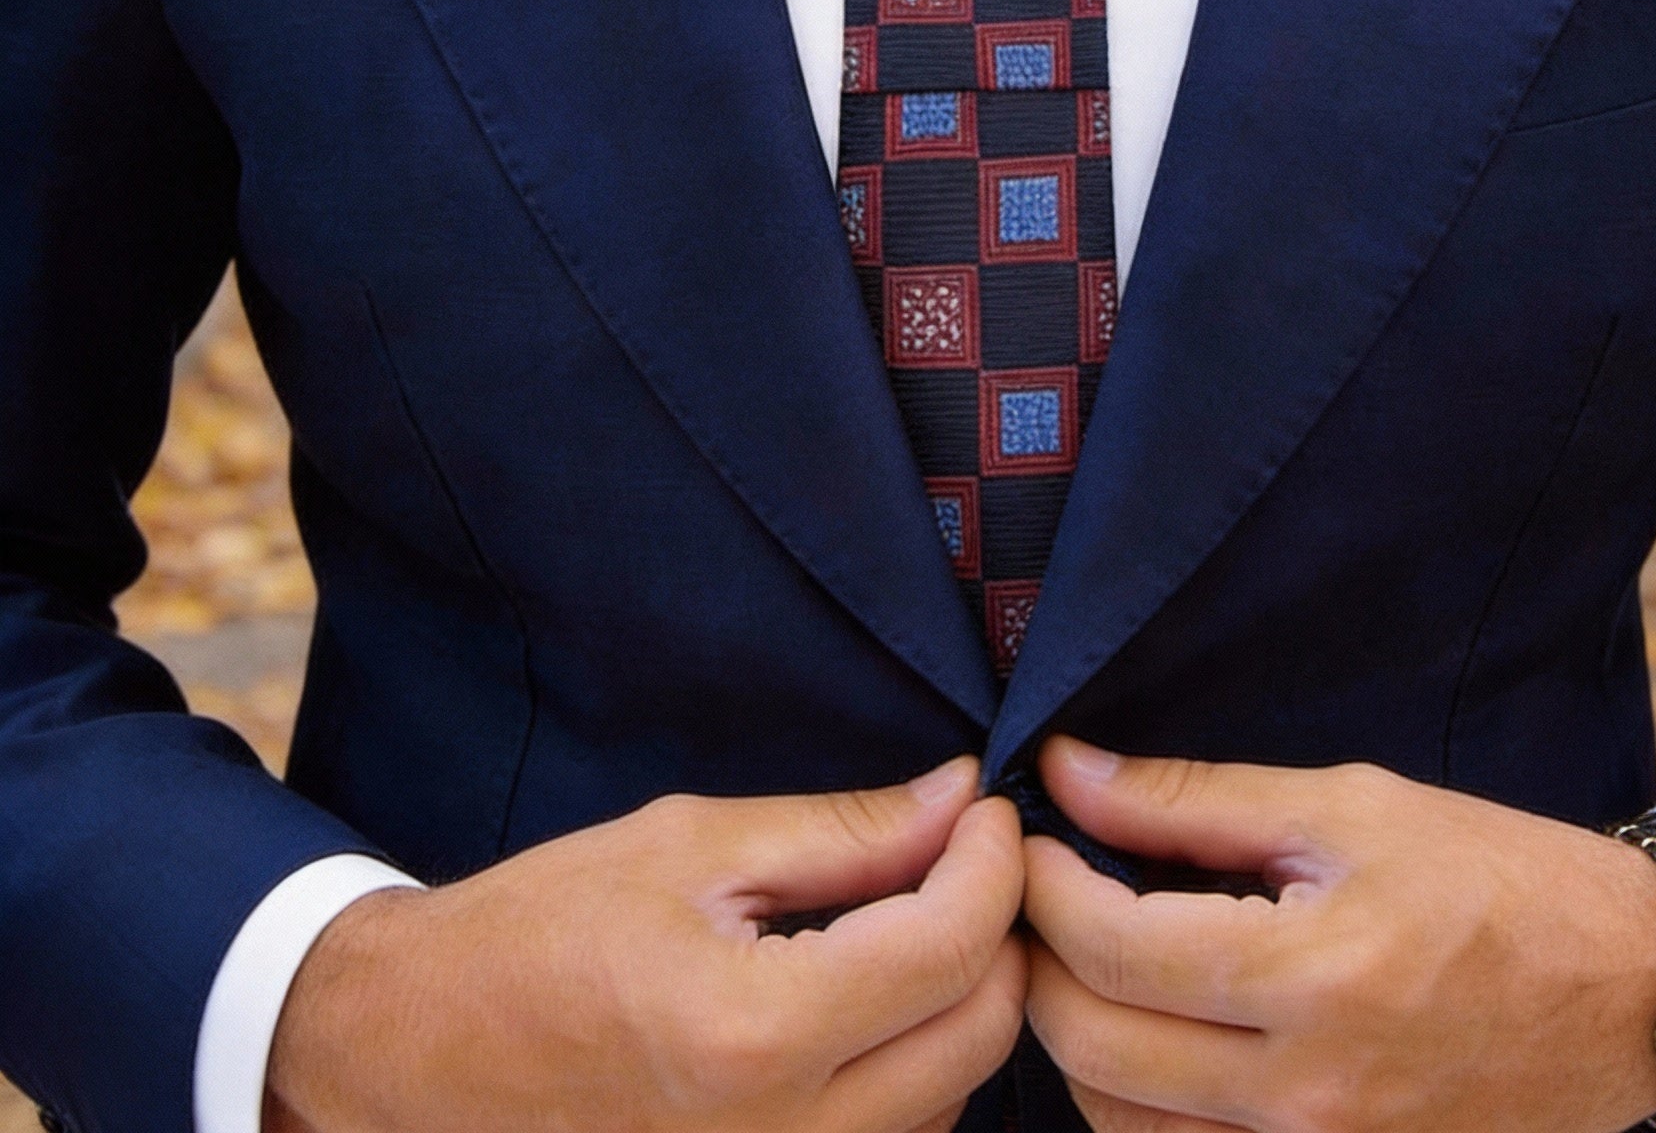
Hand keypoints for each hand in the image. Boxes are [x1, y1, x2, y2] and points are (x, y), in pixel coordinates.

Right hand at [267, 757, 1025, 1132]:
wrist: (418, 1054)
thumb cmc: (542, 930)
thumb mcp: (693, 846)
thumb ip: (845, 832)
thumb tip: (960, 798)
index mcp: (756, 1037)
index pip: (953, 947)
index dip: (994, 860)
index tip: (986, 806)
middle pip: (978, 1034)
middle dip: (996, 930)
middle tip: (962, 854)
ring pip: (951, 1098)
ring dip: (958, 1002)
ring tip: (910, 918)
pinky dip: (912, 1067)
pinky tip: (869, 999)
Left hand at [1022, 739, 1655, 1132]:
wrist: (1628, 993)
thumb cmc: (1495, 880)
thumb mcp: (1348, 807)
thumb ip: (1195, 799)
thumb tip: (1069, 771)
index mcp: (1313, 977)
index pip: (1113, 949)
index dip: (1043, 888)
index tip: (1028, 841)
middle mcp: (1307, 1096)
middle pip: (1094, 1051)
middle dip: (1039, 964)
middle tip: (1037, 898)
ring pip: (1123, 1129)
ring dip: (1077, 1043)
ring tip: (1087, 962)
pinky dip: (1139, 1108)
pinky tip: (1151, 1038)